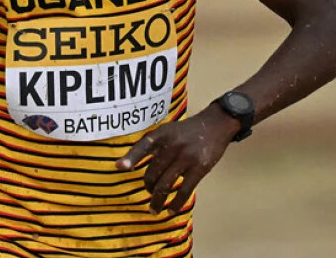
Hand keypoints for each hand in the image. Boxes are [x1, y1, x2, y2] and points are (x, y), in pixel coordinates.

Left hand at [116, 104, 237, 213]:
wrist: (215, 125)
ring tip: (154, 209)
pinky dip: (176, 203)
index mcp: (162, 134)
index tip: (120, 167)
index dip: (131, 157)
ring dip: (157, 201)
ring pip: (166, 185)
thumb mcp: (168, 130)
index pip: (143, 146)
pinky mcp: (199, 168)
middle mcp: (172, 145)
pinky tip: (171, 210)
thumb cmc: (187, 131)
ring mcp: (186, 157)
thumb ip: (152, 145)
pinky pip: (184, 190)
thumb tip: (129, 163)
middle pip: (153, 172)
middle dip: (148, 187)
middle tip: (149, 192)